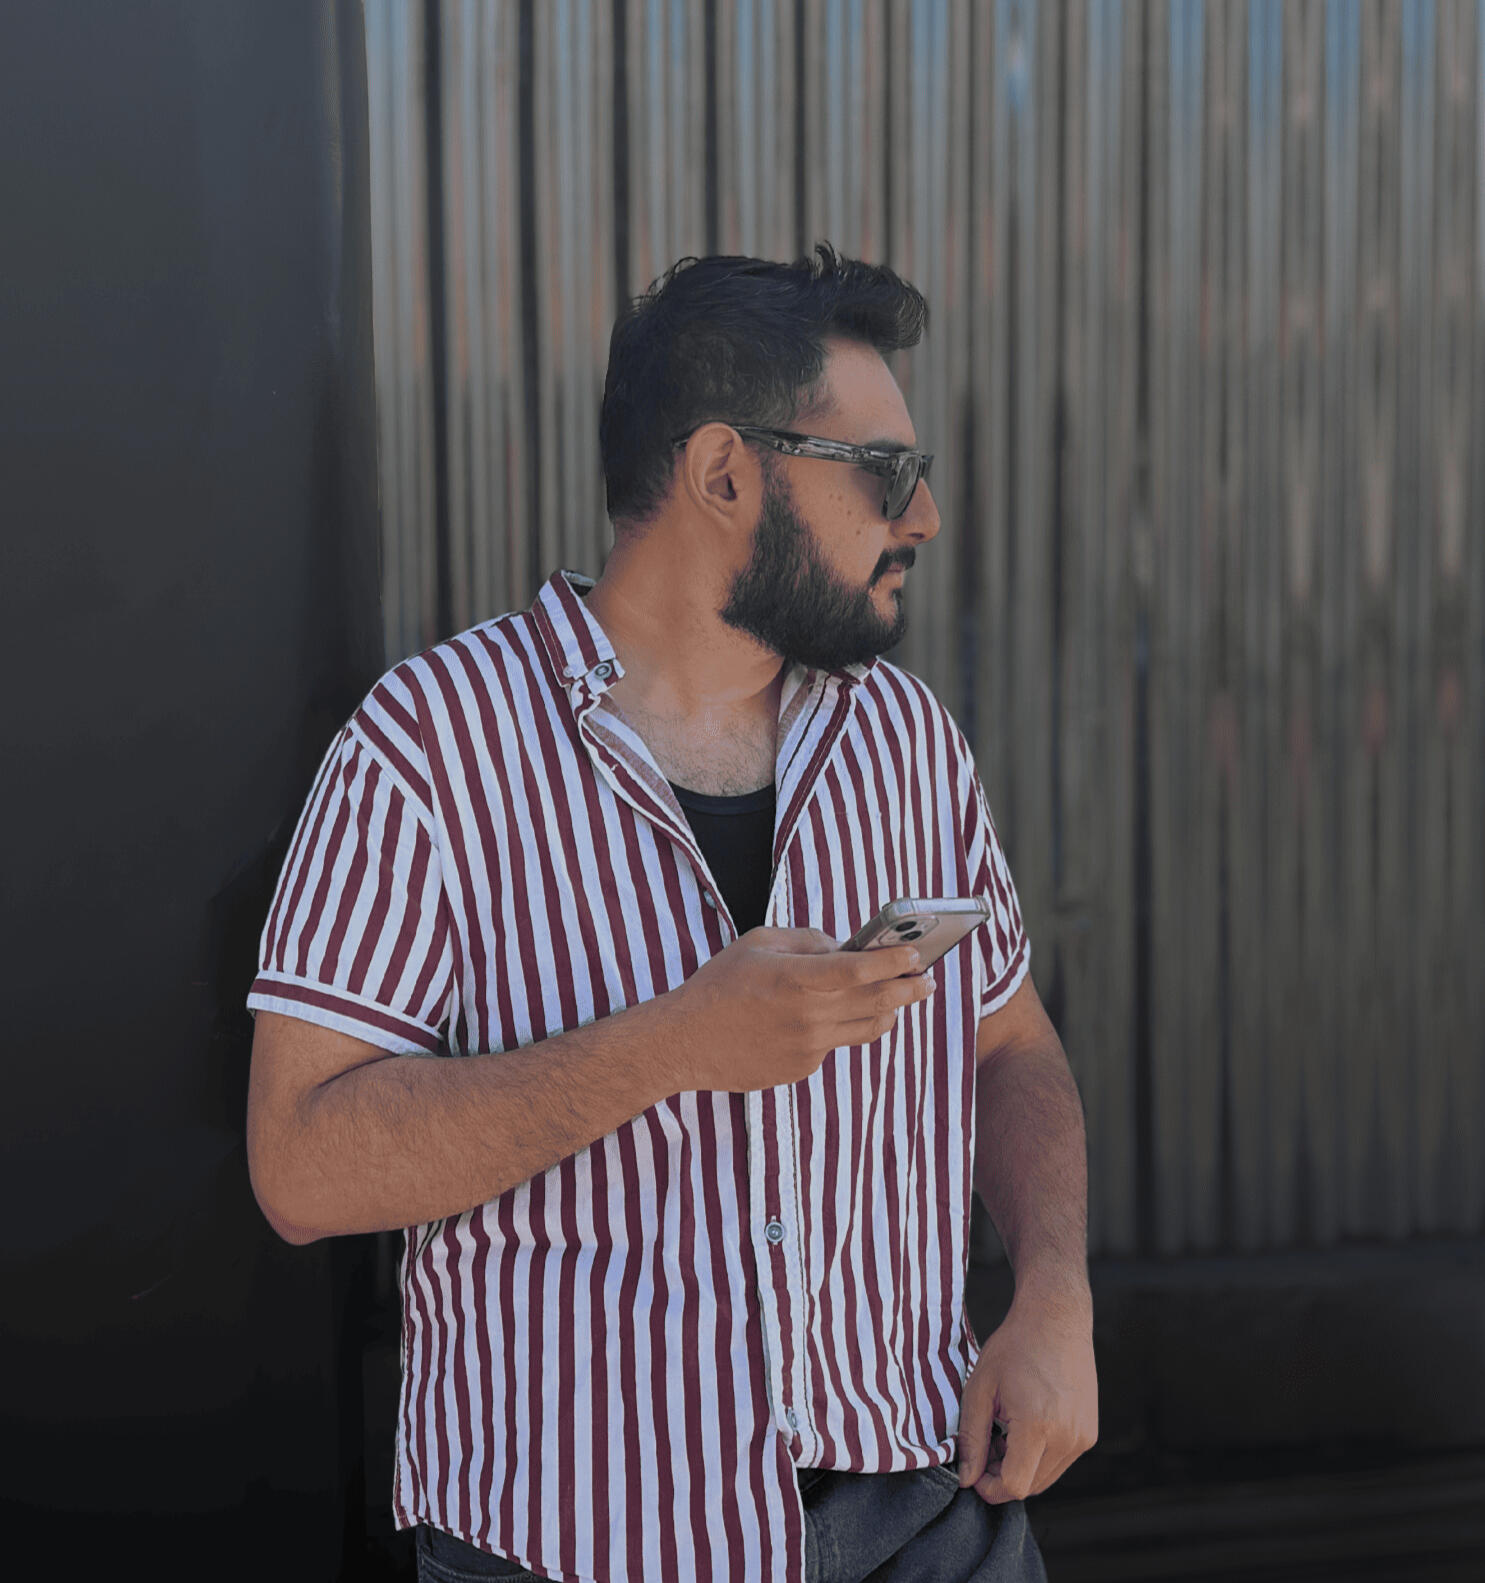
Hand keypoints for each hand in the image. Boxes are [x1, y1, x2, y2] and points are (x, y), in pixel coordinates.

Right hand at [669, 927, 934, 1091]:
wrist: (685, 1042)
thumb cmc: (719, 985)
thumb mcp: (758, 943)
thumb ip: (807, 940)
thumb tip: (845, 946)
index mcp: (796, 977)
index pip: (861, 968)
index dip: (894, 960)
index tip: (915, 954)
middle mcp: (808, 1015)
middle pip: (879, 1001)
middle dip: (910, 988)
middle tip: (927, 979)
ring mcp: (809, 1046)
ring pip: (869, 1028)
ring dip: (890, 1010)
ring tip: (898, 998)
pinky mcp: (803, 1067)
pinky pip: (836, 1043)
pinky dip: (841, 1026)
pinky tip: (828, 1017)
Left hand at [955, 1289, 1097, 1503]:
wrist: (1056, 1318)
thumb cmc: (1014, 1346)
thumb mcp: (980, 1388)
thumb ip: (972, 1438)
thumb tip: (968, 1479)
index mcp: (1038, 1425)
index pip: (1014, 1486)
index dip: (989, 1487)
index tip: (974, 1470)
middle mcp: (1067, 1437)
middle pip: (1031, 1487)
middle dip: (1002, 1477)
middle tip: (986, 1445)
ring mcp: (1083, 1437)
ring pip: (1046, 1479)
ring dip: (1022, 1468)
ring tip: (1004, 1432)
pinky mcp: (1090, 1433)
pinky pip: (1060, 1463)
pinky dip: (1039, 1456)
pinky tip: (1025, 1426)